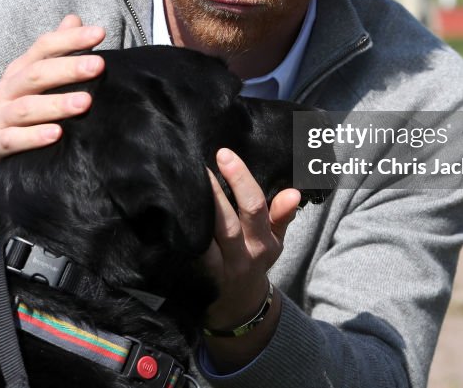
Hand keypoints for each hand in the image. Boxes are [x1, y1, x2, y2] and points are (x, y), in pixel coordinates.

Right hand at [0, 16, 104, 238]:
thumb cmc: (6, 122)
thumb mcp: (26, 88)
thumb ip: (52, 55)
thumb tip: (75, 19)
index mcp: (16, 75)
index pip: (42, 48)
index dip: (69, 39)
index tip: (100, 32)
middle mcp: (3, 92)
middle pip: (36, 74)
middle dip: (68, 68)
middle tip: (99, 65)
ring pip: (26, 108)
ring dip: (56, 104)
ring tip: (86, 103)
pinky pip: (10, 140)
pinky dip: (33, 137)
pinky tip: (56, 135)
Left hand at [201, 148, 299, 369]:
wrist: (238, 308)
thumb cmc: (255, 261)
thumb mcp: (274, 241)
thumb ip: (281, 215)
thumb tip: (293, 192)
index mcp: (264, 244)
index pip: (254, 207)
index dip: (240, 180)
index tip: (224, 154)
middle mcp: (243, 257)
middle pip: (227, 222)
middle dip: (211, 191)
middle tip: (195, 162)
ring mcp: (219, 270)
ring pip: (204, 238)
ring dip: (193, 212)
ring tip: (179, 183)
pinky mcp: (198, 278)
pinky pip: (188, 253)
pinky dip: (180, 234)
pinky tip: (169, 212)